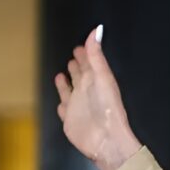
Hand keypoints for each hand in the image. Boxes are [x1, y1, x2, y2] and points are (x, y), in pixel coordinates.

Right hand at [54, 25, 141, 169]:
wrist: (106, 140)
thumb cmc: (108, 108)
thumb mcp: (102, 77)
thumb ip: (97, 55)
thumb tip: (97, 29)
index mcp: (96, 81)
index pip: (89, 63)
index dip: (86, 53)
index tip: (81, 45)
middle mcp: (87, 92)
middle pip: (80, 75)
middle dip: (77, 65)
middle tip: (74, 54)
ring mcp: (78, 106)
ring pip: (70, 91)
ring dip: (66, 83)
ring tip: (61, 74)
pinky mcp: (70, 120)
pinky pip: (64, 109)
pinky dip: (62, 103)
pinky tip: (61, 103)